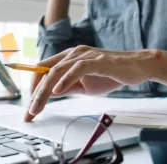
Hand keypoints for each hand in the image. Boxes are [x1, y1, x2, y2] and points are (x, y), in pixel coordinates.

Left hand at [24, 46, 159, 121]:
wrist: (137, 67)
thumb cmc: (112, 74)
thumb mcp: (85, 85)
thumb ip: (68, 86)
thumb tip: (51, 93)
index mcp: (69, 57)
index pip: (43, 70)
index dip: (34, 88)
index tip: (30, 107)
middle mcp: (74, 53)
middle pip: (45, 71)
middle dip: (35, 93)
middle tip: (29, 113)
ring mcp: (85, 56)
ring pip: (57, 70)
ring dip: (44, 90)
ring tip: (37, 107)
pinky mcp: (96, 61)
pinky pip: (77, 69)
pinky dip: (65, 80)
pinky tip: (57, 92)